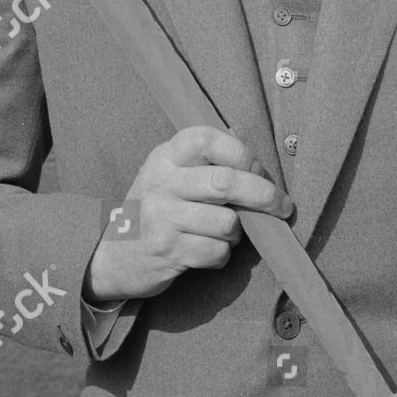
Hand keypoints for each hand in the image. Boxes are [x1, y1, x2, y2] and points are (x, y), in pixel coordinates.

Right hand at [83, 125, 292, 301]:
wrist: (114, 257)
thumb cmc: (156, 210)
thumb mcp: (170, 175)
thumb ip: (204, 163)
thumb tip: (256, 163)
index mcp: (165, 157)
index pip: (206, 139)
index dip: (241, 153)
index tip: (257, 170)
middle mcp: (161, 183)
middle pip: (226, 182)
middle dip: (264, 195)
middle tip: (282, 206)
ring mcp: (162, 218)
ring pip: (227, 222)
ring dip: (237, 232)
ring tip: (224, 232)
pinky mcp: (168, 251)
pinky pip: (217, 252)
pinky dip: (222, 255)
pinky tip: (208, 251)